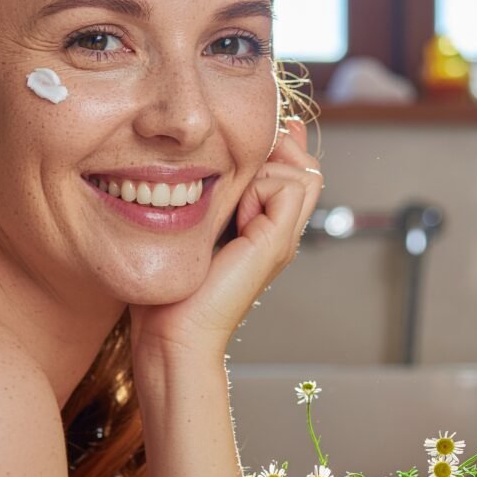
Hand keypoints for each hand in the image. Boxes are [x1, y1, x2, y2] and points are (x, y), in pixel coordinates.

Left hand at [128, 118, 321, 368]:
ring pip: (303, 173)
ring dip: (266, 170)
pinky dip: (261, 186)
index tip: (247, 143)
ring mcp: (282, 238)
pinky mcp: (277, 242)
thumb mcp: (191, 226)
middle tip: (239, 165)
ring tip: (231, 199)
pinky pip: (290, 186)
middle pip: (306, 168)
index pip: (294, 170)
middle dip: (278, 152)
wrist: (173, 333)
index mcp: (261, 228)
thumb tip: (213, 158)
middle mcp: (279, 232)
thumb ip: (209, 199)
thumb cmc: (170, 290)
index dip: (280, 148)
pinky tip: (234, 211)